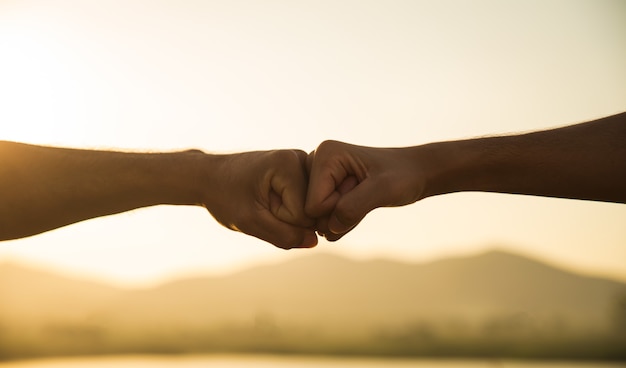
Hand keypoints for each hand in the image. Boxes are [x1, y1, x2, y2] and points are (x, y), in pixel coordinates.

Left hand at [202, 149, 316, 248]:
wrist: (209, 177)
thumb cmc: (224, 195)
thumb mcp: (249, 221)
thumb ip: (283, 236)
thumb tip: (314, 241)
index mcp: (289, 163)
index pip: (304, 214)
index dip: (279, 220)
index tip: (256, 203)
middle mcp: (303, 159)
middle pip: (312, 211)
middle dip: (286, 219)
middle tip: (260, 204)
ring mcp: (305, 166)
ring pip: (311, 210)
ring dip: (288, 216)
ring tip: (265, 201)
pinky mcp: (304, 175)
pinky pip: (307, 206)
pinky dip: (290, 211)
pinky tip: (273, 201)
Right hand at [305, 140, 424, 240]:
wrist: (416, 173)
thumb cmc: (404, 175)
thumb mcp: (383, 189)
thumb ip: (354, 207)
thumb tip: (329, 229)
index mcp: (325, 154)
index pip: (314, 206)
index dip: (340, 208)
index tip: (363, 188)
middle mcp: (316, 162)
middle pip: (313, 213)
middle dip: (340, 214)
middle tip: (365, 193)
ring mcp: (319, 176)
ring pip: (320, 219)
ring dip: (344, 218)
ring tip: (364, 196)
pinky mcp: (326, 188)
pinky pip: (326, 220)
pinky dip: (344, 221)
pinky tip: (359, 203)